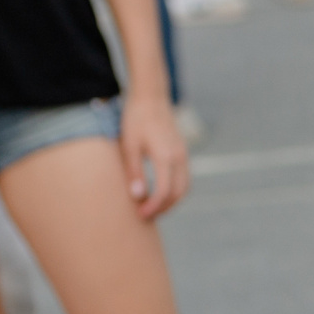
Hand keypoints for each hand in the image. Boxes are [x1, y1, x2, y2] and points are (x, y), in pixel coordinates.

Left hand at [119, 94, 188, 220]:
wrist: (151, 98)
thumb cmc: (136, 119)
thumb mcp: (129, 145)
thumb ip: (134, 172)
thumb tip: (138, 196)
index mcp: (165, 156)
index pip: (164, 191)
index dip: (153, 206)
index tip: (140, 215)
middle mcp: (179, 157)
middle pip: (178, 194)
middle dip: (163, 208)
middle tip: (146, 215)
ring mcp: (184, 155)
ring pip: (185, 188)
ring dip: (172, 202)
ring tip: (154, 208)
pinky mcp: (183, 153)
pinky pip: (184, 178)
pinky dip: (175, 190)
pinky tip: (161, 193)